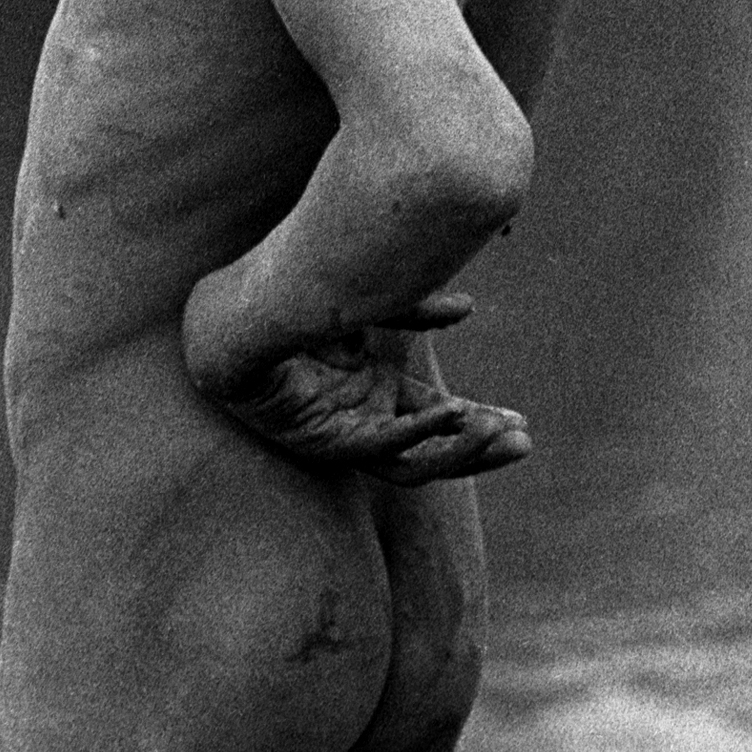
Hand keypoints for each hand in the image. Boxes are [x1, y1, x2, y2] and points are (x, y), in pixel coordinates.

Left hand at [184, 287, 531, 485]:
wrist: (226, 309)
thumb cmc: (281, 290)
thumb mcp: (365, 295)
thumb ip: (411, 305)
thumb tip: (468, 309)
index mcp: (369, 390)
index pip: (433, 418)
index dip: (476, 423)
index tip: (521, 422)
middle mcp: (357, 418)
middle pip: (429, 449)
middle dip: (479, 446)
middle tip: (525, 440)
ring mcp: (339, 434)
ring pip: (411, 461)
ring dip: (460, 449)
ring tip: (504, 435)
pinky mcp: (319, 442)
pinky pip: (380, 447)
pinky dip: (420, 431)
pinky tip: (453, 413)